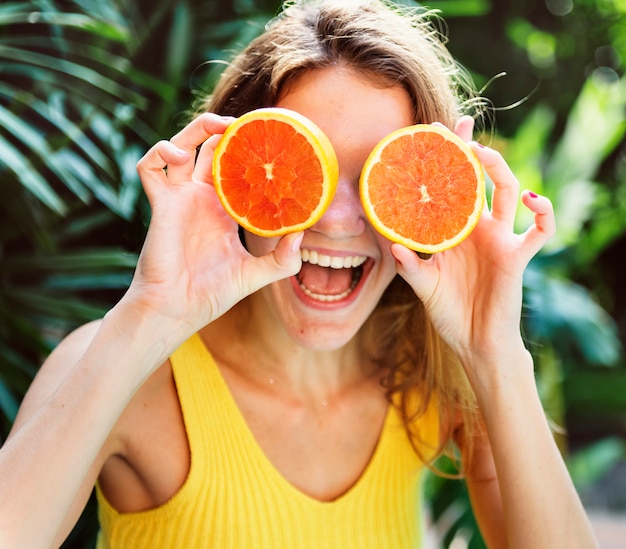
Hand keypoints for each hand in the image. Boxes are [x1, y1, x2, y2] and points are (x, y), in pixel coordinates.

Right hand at [123, 113, 302, 333]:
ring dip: (196, 129)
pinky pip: (149, 166)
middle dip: (224, 129)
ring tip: (218, 125)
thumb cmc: (212, 294)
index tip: (269, 138)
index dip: (247, 151)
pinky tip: (181, 156)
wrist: (178, 310)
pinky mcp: (160, 204)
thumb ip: (282, 259)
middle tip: (245, 122)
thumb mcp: (256, 274)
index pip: (234, 168)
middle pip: (208, 148)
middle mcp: (199, 198)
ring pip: (179, 146)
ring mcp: (178, 199)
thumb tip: (302, 234)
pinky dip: (160, 152)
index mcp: (222, 210)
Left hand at [391, 116, 554, 380]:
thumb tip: (392, 246)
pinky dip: (544, 212)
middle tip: (458, 127)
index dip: (445, 163)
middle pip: (478, 179)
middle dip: (470, 151)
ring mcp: (500, 239)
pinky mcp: (517, 256)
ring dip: (499, 169)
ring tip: (481, 152)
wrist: (475, 343)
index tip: (432, 135)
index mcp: (454, 232)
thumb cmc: (449, 313)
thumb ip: (410, 266)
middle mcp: (478, 229)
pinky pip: (540, 230)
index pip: (450, 188)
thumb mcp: (424, 286)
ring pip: (508, 192)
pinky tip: (533, 198)